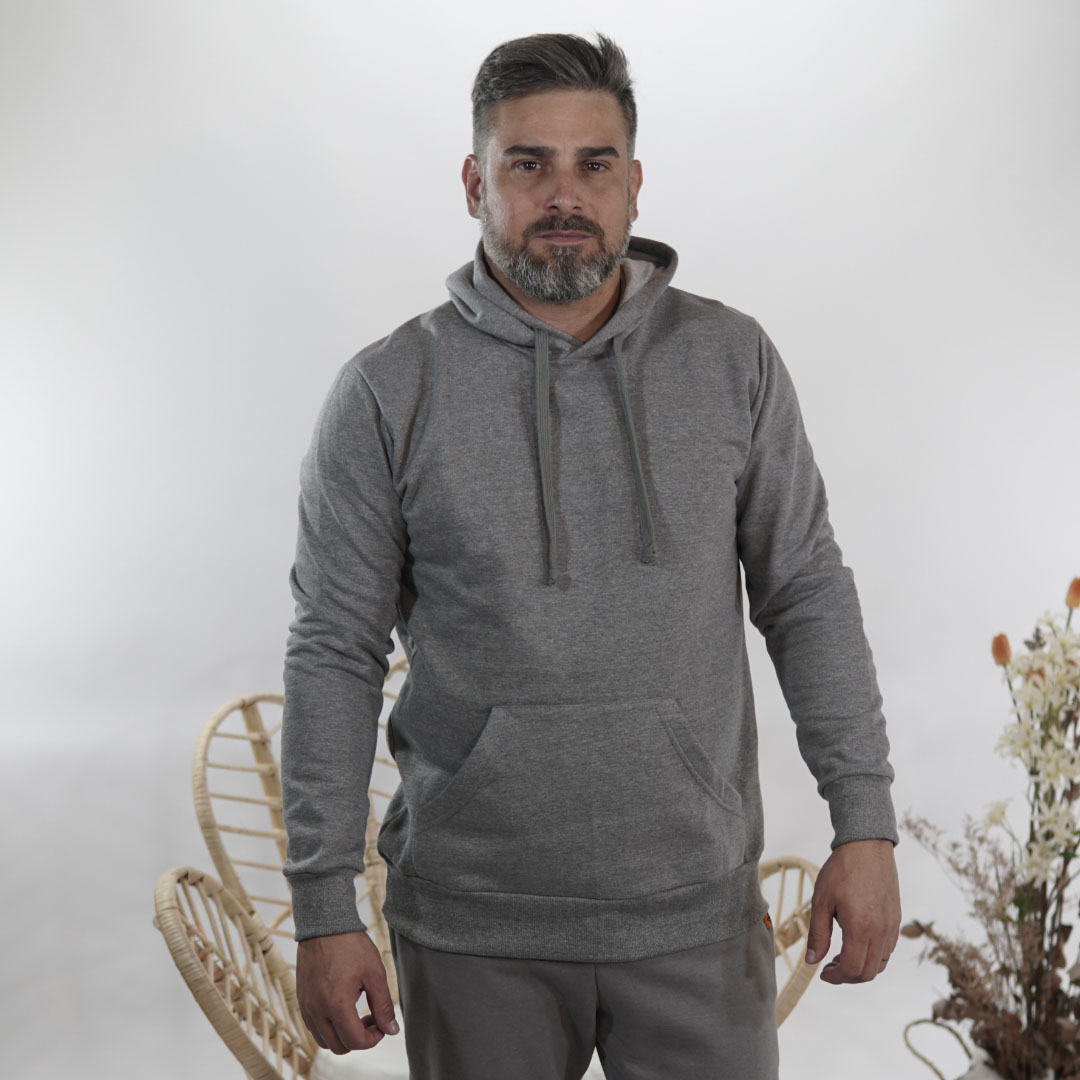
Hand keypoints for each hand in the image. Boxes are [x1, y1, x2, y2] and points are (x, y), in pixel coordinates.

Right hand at [296, 929, 399, 1052]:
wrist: (325, 924)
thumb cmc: (351, 944)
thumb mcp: (374, 973)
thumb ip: (383, 1004)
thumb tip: (391, 1029)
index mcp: (336, 1004)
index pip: (355, 1041)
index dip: (373, 1039)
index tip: (382, 1025)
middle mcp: (316, 1009)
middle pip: (338, 1046)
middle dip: (358, 1039)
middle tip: (372, 1019)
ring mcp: (306, 1005)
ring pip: (323, 1040)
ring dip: (342, 1035)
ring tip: (357, 1014)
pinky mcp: (301, 999)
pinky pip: (313, 1026)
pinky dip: (328, 1026)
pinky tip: (342, 1007)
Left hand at [804, 838, 900, 983]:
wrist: (867, 847)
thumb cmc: (842, 870)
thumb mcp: (822, 900)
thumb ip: (818, 934)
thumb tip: (812, 961)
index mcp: (861, 928)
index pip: (852, 969)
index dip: (835, 977)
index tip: (822, 972)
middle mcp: (881, 931)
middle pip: (868, 973)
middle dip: (847, 976)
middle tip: (829, 966)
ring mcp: (892, 926)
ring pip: (881, 963)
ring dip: (861, 967)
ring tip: (841, 955)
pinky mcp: (896, 919)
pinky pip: (888, 949)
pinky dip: (873, 956)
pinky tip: (856, 943)